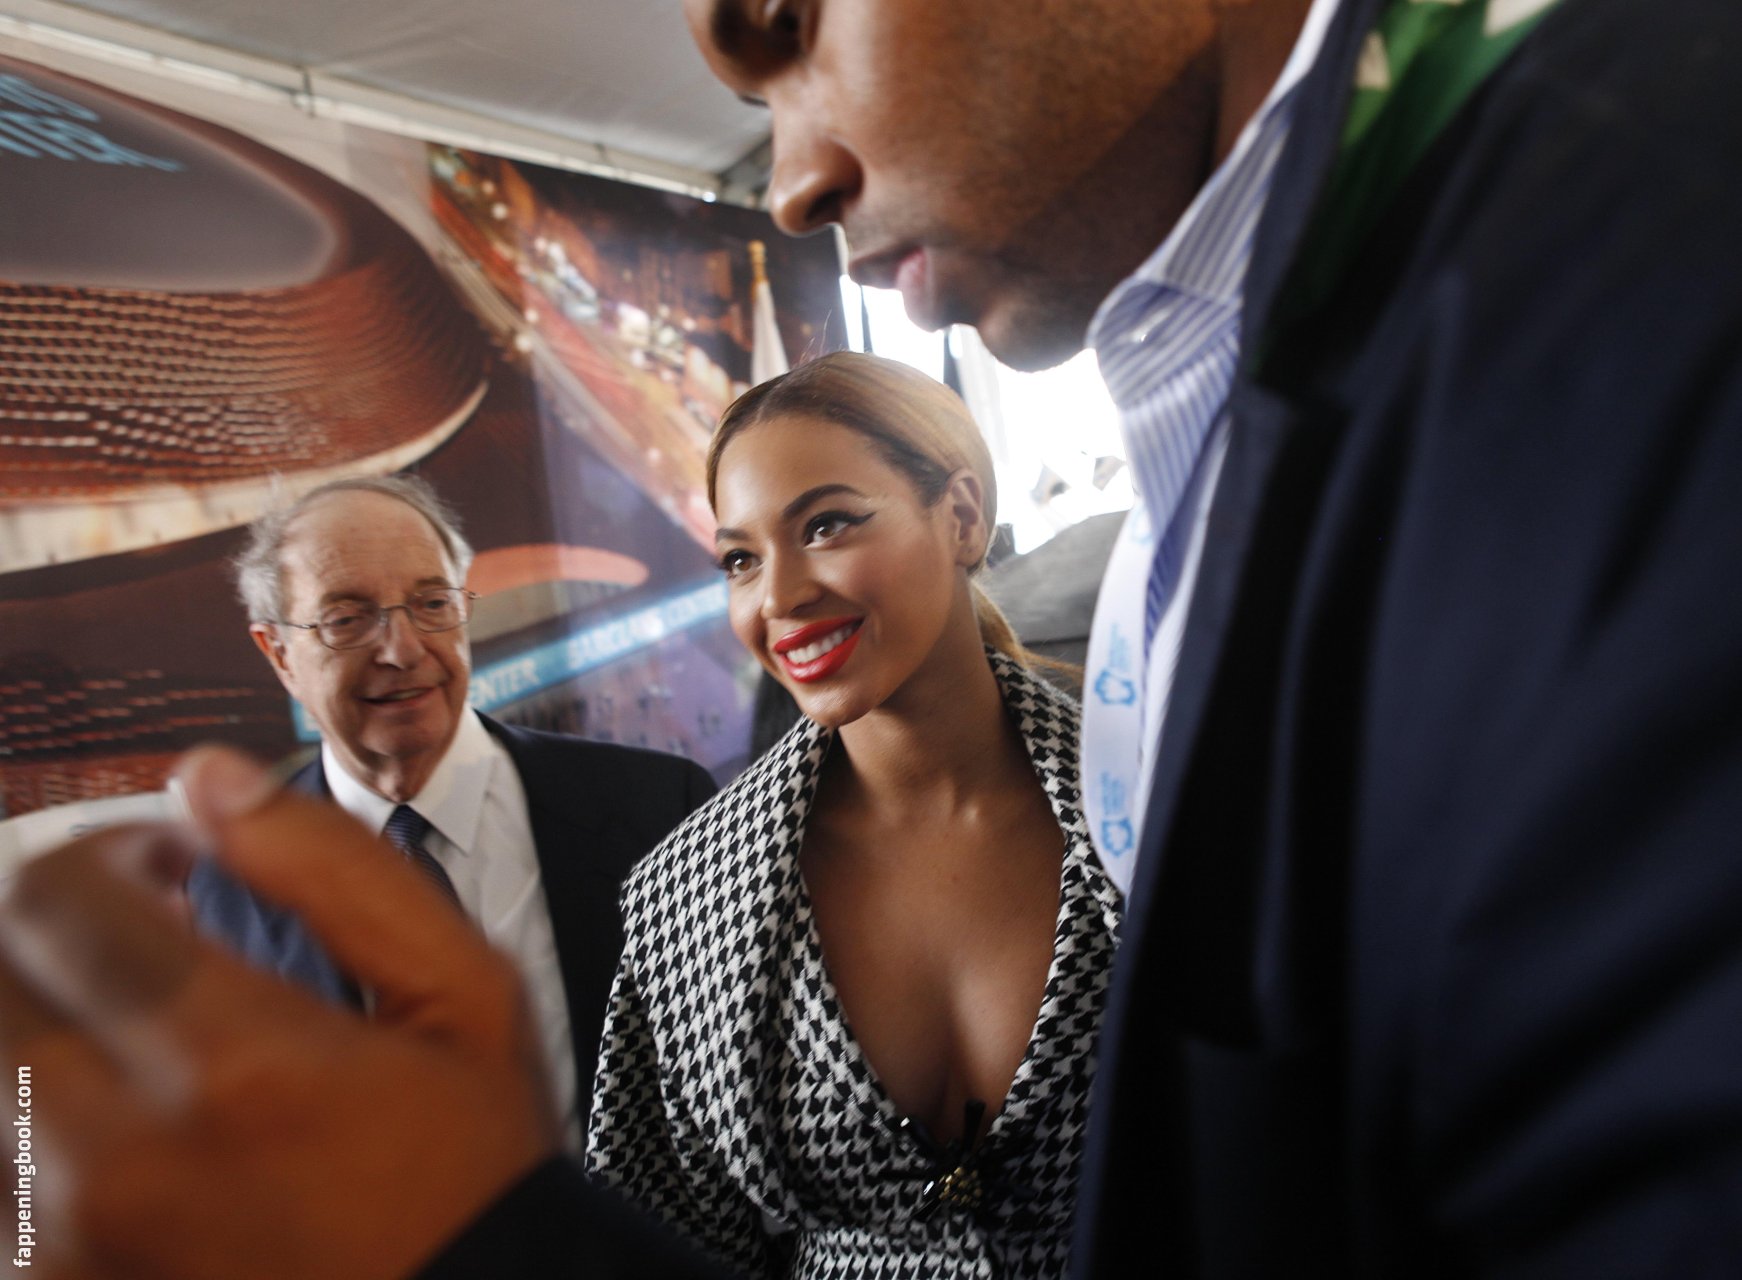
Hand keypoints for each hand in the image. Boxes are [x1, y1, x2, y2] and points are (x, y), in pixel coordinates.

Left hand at [0, 747, 559, 1279]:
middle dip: (53, 931)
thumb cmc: (473, 1171)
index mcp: (233, 1066)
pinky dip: (47, 1124)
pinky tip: (140, 1126)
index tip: (166, 866)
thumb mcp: (464, 997)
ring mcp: (65, 1250)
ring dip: (50, 1026)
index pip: (54, 901)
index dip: (104, 851)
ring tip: (145, 1035)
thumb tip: (206, 782)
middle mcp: (116, 1164)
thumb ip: (335, 870)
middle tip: (140, 937)